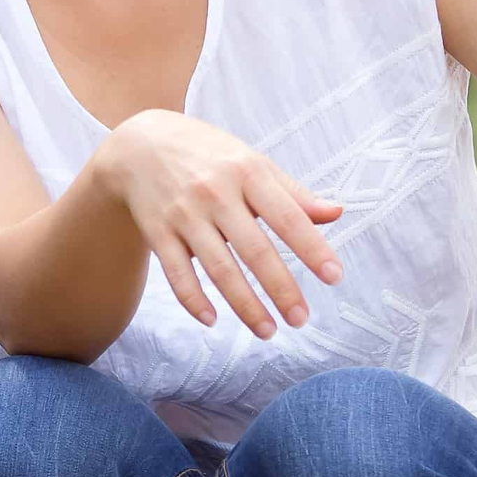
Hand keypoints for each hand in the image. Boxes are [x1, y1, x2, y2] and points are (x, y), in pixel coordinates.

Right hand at [92, 110, 342, 340]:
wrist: (140, 144)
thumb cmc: (209, 156)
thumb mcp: (252, 162)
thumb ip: (293, 193)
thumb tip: (337, 213)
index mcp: (247, 172)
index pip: (287, 216)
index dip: (312, 247)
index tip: (334, 276)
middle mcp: (216, 193)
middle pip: (254, 249)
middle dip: (280, 288)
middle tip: (301, 319)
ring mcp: (184, 214)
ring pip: (218, 268)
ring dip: (244, 305)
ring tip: (268, 331)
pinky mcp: (158, 232)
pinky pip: (177, 273)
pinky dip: (193, 300)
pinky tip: (212, 321)